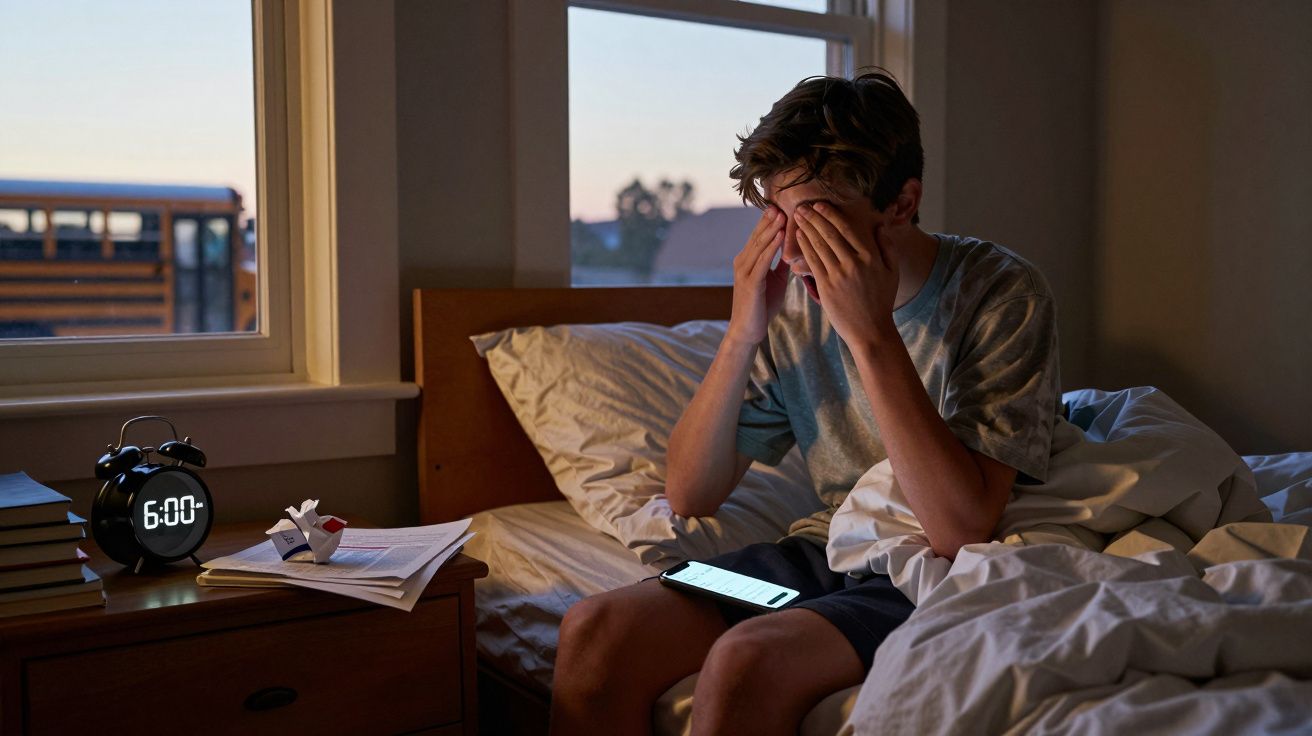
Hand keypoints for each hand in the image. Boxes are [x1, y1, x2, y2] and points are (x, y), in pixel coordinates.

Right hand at [726, 207, 789, 345]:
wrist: (748, 331)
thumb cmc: (762, 307)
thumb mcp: (775, 281)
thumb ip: (781, 265)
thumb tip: (793, 250)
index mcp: (748, 261)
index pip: (760, 236)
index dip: (769, 221)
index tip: (782, 205)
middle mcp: (743, 262)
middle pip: (758, 236)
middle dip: (769, 219)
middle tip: (780, 201)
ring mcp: (744, 271)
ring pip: (759, 245)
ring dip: (771, 228)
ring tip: (782, 213)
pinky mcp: (750, 282)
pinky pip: (762, 260)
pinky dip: (771, 247)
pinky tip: (780, 236)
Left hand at [794, 202, 898, 346]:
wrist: (870, 331)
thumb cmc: (882, 301)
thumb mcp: (893, 272)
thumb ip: (888, 247)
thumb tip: (880, 226)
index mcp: (871, 257)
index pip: (848, 229)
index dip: (832, 215)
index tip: (820, 205)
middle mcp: (854, 263)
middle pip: (830, 234)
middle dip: (815, 217)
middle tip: (803, 206)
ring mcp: (839, 275)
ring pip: (819, 245)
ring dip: (807, 228)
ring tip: (797, 216)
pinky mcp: (826, 287)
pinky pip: (813, 262)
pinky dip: (805, 247)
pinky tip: (799, 236)